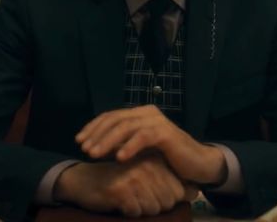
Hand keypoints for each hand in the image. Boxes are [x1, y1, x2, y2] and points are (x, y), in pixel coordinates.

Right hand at [52, 154, 197, 216]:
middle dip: (154, 206)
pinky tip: (119, 201)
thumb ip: (171, 184)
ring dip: (141, 209)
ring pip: (153, 208)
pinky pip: (136, 212)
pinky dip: (129, 212)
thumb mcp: (146, 178)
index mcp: (156, 159)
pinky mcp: (121, 189)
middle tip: (136, 197)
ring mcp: (134, 176)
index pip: (178, 192)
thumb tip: (195, 192)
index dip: (165, 200)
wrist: (84, 181)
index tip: (148, 193)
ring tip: (128, 197)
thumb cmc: (119, 181)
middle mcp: (147, 164)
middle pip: (167, 202)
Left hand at [75, 105, 226, 185]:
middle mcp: (148, 113)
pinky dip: (129, 147)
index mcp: (140, 114)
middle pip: (116, 119)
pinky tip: (119, 159)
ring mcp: (157, 121)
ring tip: (95, 154)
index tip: (79, 140)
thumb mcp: (140, 150)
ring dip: (108, 141)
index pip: (111, 116)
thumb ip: (122, 143)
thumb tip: (96, 147)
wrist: (197, 164)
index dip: (93, 127)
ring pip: (126, 126)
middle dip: (97, 134)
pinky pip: (143, 137)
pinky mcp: (166, 133)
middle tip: (84, 149)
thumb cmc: (167, 158)